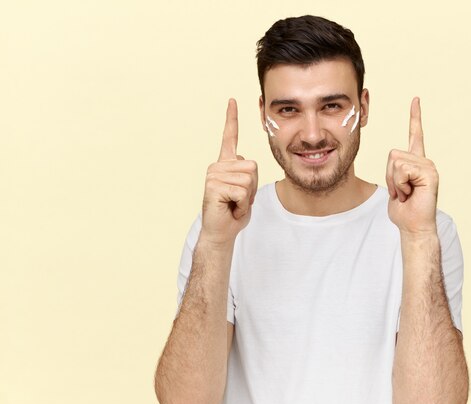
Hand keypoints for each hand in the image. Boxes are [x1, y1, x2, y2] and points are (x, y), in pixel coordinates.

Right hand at [200, 99, 257, 244]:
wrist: (220, 233)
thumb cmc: (234, 212)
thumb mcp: (246, 190)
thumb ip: (248, 176)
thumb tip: (247, 164)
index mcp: (225, 164)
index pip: (229, 137)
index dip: (231, 119)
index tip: (232, 100)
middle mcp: (217, 165)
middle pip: (253, 166)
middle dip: (253, 187)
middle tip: (238, 199)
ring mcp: (213, 174)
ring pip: (249, 179)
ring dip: (247, 197)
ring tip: (233, 204)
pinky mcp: (213, 186)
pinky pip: (242, 192)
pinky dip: (242, 205)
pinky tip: (230, 208)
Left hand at [387, 97, 438, 234]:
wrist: (414, 226)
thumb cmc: (404, 210)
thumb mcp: (394, 186)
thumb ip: (394, 171)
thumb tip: (393, 161)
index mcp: (416, 163)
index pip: (416, 135)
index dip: (415, 117)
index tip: (416, 100)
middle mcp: (424, 161)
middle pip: (392, 154)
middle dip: (390, 176)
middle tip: (401, 191)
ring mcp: (428, 166)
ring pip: (396, 162)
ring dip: (395, 181)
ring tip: (406, 193)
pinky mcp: (430, 174)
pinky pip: (403, 170)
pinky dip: (401, 184)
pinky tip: (410, 194)